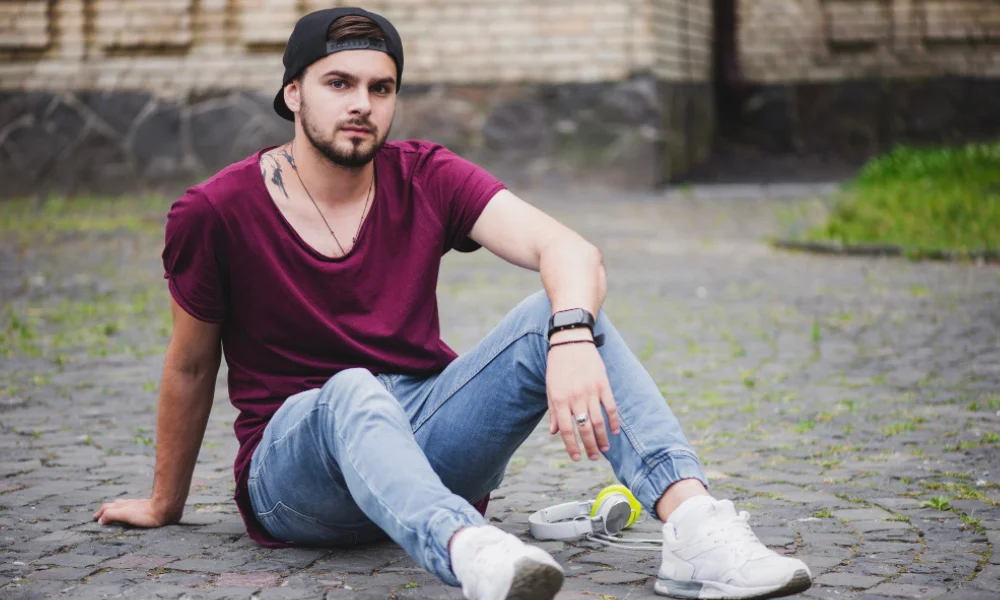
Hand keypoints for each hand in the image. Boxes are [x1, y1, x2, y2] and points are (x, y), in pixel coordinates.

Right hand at [93, 498, 179, 527]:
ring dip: (117, 510)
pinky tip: (133, 515)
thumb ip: (111, 515)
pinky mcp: (147, 509)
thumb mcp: (125, 514)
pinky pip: (134, 509)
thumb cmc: (145, 513)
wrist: (165, 509)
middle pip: (115, 505)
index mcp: (122, 506)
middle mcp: (129, 504)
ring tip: (114, 514)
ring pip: (124, 505)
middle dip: (107, 510)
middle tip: (101, 516)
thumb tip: (100, 521)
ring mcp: (138, 506)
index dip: (100, 513)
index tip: (95, 519)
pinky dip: (127, 511)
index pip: (107, 507)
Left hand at [545, 331, 619, 460]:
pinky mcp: (603, 384)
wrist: (571, 341)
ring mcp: (590, 391)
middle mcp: (575, 397)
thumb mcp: (550, 388)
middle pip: (584, 429)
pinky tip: (614, 432)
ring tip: (604, 450)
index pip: (566, 430)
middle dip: (589, 447)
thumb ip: (554, 411)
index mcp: (559, 399)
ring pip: (598, 421)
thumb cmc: (558, 366)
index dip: (572, 446)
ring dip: (602, 438)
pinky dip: (613, 421)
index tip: (577, 458)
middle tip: (593, 458)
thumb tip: (554, 433)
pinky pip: (610, 407)